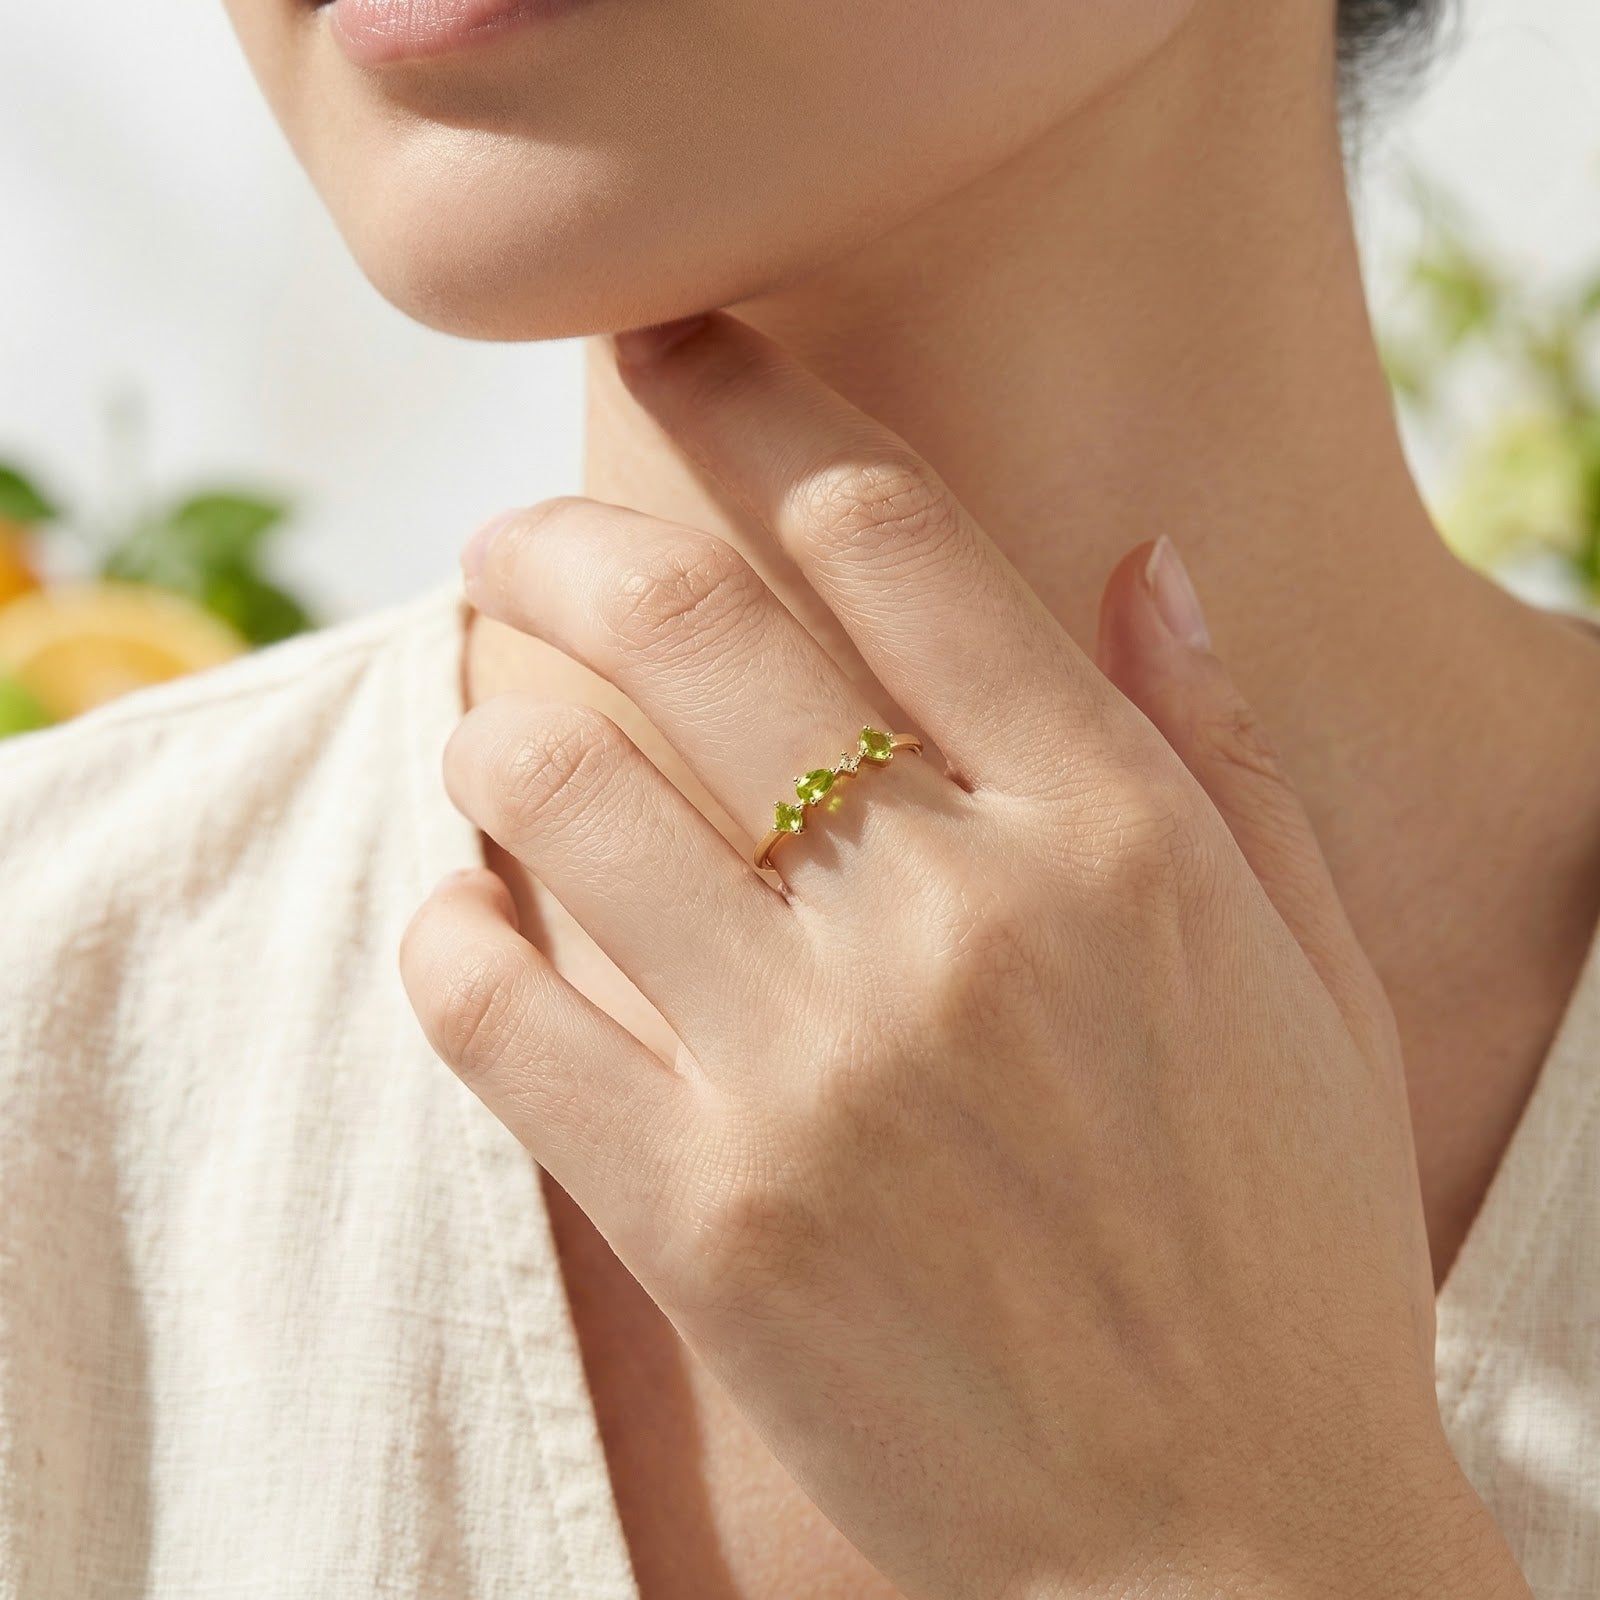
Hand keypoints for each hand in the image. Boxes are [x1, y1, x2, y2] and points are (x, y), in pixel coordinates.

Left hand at [400, 310, 1527, 1599]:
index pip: (896, 538)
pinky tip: (471, 915)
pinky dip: (450, 932)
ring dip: (492, 719)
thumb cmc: (1284, 1252)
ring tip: (489, 719)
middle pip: (690, 623)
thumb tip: (1142, 560)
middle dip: (568, 535)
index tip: (692, 359)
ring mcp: (812, 1069)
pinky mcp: (703, 1220)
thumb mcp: (1317, 981)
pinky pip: (493, 1011)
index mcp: (1118, 838)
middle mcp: (955, 919)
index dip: (769, 412)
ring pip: (555, 788)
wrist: (1231, 1548)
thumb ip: (1222, 751)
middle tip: (521, 534)